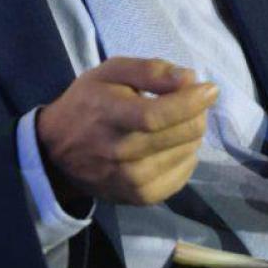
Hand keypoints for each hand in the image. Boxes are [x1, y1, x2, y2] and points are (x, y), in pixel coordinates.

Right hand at [35, 57, 218, 209]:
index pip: (157, 115)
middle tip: (189, 103)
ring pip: (187, 153)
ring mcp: (130, 180)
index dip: (191, 102)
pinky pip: (182, 176)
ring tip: (177, 123)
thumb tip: (188, 78)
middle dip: (197, 113)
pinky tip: (173, 146)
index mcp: (109, 116)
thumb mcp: (111, 72)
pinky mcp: (139, 198)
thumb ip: (150, 70)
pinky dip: (186, 157)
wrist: (57, 153)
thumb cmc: (87, 103)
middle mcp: (120, 153)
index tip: (210, 89)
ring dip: (191, 134)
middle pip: (181, 135)